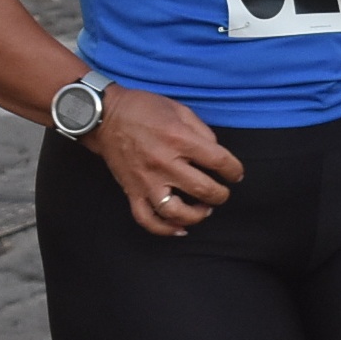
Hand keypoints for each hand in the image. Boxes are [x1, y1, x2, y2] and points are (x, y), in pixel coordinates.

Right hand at [89, 85, 243, 236]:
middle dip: (220, 195)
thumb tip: (216, 152)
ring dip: (197, 216)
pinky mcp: (132, 191)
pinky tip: (180, 229)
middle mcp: (164, 163)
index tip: (236, 173)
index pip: (218, 161)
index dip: (234, 170)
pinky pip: (147, 219)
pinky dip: (164, 230)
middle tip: (222, 192)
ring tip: (204, 210)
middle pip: (203, 190)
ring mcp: (147, 181)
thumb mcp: (179, 109)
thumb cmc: (143, 109)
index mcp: (179, 139)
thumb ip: (201, 131)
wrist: (105, 117)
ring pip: (176, 212)